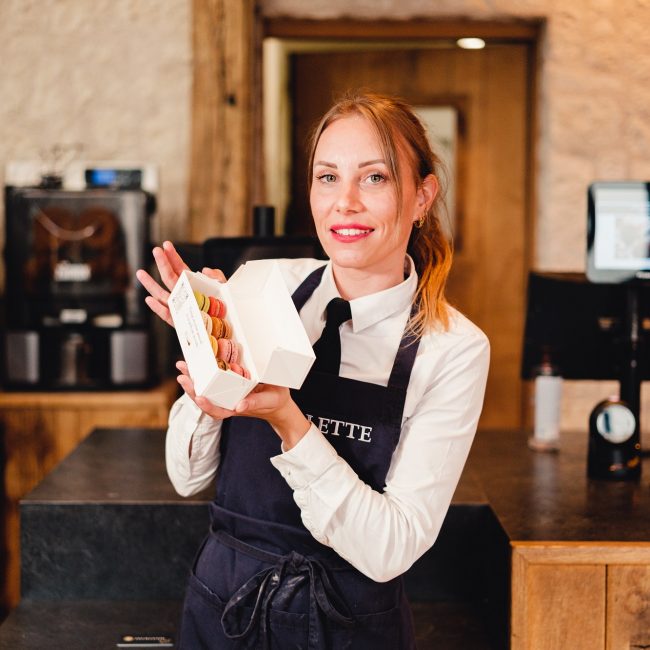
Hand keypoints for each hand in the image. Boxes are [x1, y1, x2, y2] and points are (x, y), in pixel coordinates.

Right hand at [135, 241, 226, 326]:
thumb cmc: (223, 308)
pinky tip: (149, 299)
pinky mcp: (179, 322)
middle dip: (162, 264)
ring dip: (151, 284)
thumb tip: (205, 270)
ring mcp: (179, 308)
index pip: (180, 268)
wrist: (226, 328)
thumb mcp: (224, 289)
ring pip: (162, 295)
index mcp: (191, 285)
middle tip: (156, 250)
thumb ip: (217, 277)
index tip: (166, 245)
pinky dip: (158, 308)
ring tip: (140, 272)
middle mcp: (183, 294)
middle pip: (169, 278)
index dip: (173, 257)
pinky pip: (167, 315)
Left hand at [178, 360, 309, 448]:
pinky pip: (211, 379)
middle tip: (182, 376)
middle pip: (205, 399)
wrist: (277, 400)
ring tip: (182, 365)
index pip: (217, 412)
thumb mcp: (268, 401)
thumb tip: (239, 406)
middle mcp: (227, 402)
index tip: (199, 398)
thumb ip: (254, 403)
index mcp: (236, 408)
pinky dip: (202, 371)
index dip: (207, 406)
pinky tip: (194, 361)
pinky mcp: (227, 383)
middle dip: (192, 389)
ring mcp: (225, 393)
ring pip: (205, 389)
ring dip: (192, 379)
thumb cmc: (275, 401)